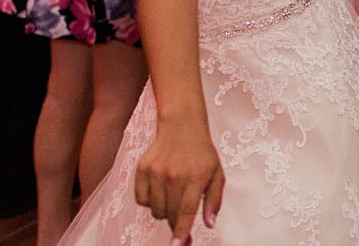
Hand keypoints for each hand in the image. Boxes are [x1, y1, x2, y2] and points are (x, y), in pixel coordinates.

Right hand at [134, 119, 224, 244]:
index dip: (182, 231)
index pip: (186, 210)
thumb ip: (214, 200)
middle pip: (170, 215)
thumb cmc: (201, 153)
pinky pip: (141, 201)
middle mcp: (174, 175)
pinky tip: (160, 189)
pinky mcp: (142, 170)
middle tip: (181, 222)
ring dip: (164, 211)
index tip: (177, 245)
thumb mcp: (217, 174)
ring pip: (156, 211)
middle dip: (176, 224)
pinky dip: (150, 202)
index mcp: (195, 177)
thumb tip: (209, 224)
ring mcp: (156, 172)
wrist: (182, 125)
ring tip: (173, 194)